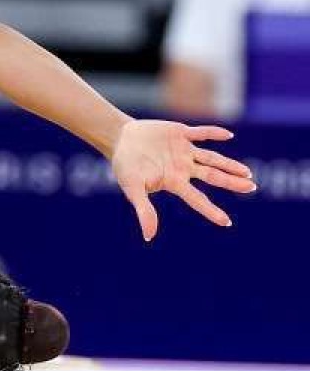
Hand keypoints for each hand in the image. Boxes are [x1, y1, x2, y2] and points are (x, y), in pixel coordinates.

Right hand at [109, 120, 256, 240]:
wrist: (119, 139)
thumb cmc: (125, 166)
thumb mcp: (132, 189)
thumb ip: (144, 210)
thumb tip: (149, 237)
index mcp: (174, 182)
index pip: (196, 199)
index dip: (211, 210)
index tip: (226, 222)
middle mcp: (184, 168)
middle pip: (212, 176)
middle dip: (232, 182)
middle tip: (252, 188)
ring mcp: (184, 150)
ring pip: (212, 158)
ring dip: (229, 164)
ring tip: (247, 172)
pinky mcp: (181, 133)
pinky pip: (201, 133)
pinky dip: (213, 133)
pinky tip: (229, 135)